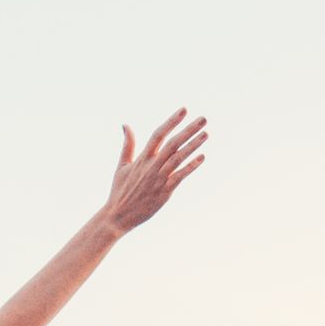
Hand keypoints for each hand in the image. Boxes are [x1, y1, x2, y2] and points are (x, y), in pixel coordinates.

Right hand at [97, 109, 207, 235]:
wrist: (118, 215)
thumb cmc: (120, 191)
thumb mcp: (122, 166)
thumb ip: (127, 145)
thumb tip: (125, 125)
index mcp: (142, 158)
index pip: (158, 134)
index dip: (172, 121)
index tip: (184, 110)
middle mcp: (151, 166)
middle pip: (172, 143)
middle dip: (188, 130)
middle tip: (203, 119)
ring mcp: (158, 178)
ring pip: (178, 158)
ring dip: (193, 145)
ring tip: (206, 134)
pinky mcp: (164, 191)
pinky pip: (180, 176)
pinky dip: (190, 166)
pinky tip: (202, 157)